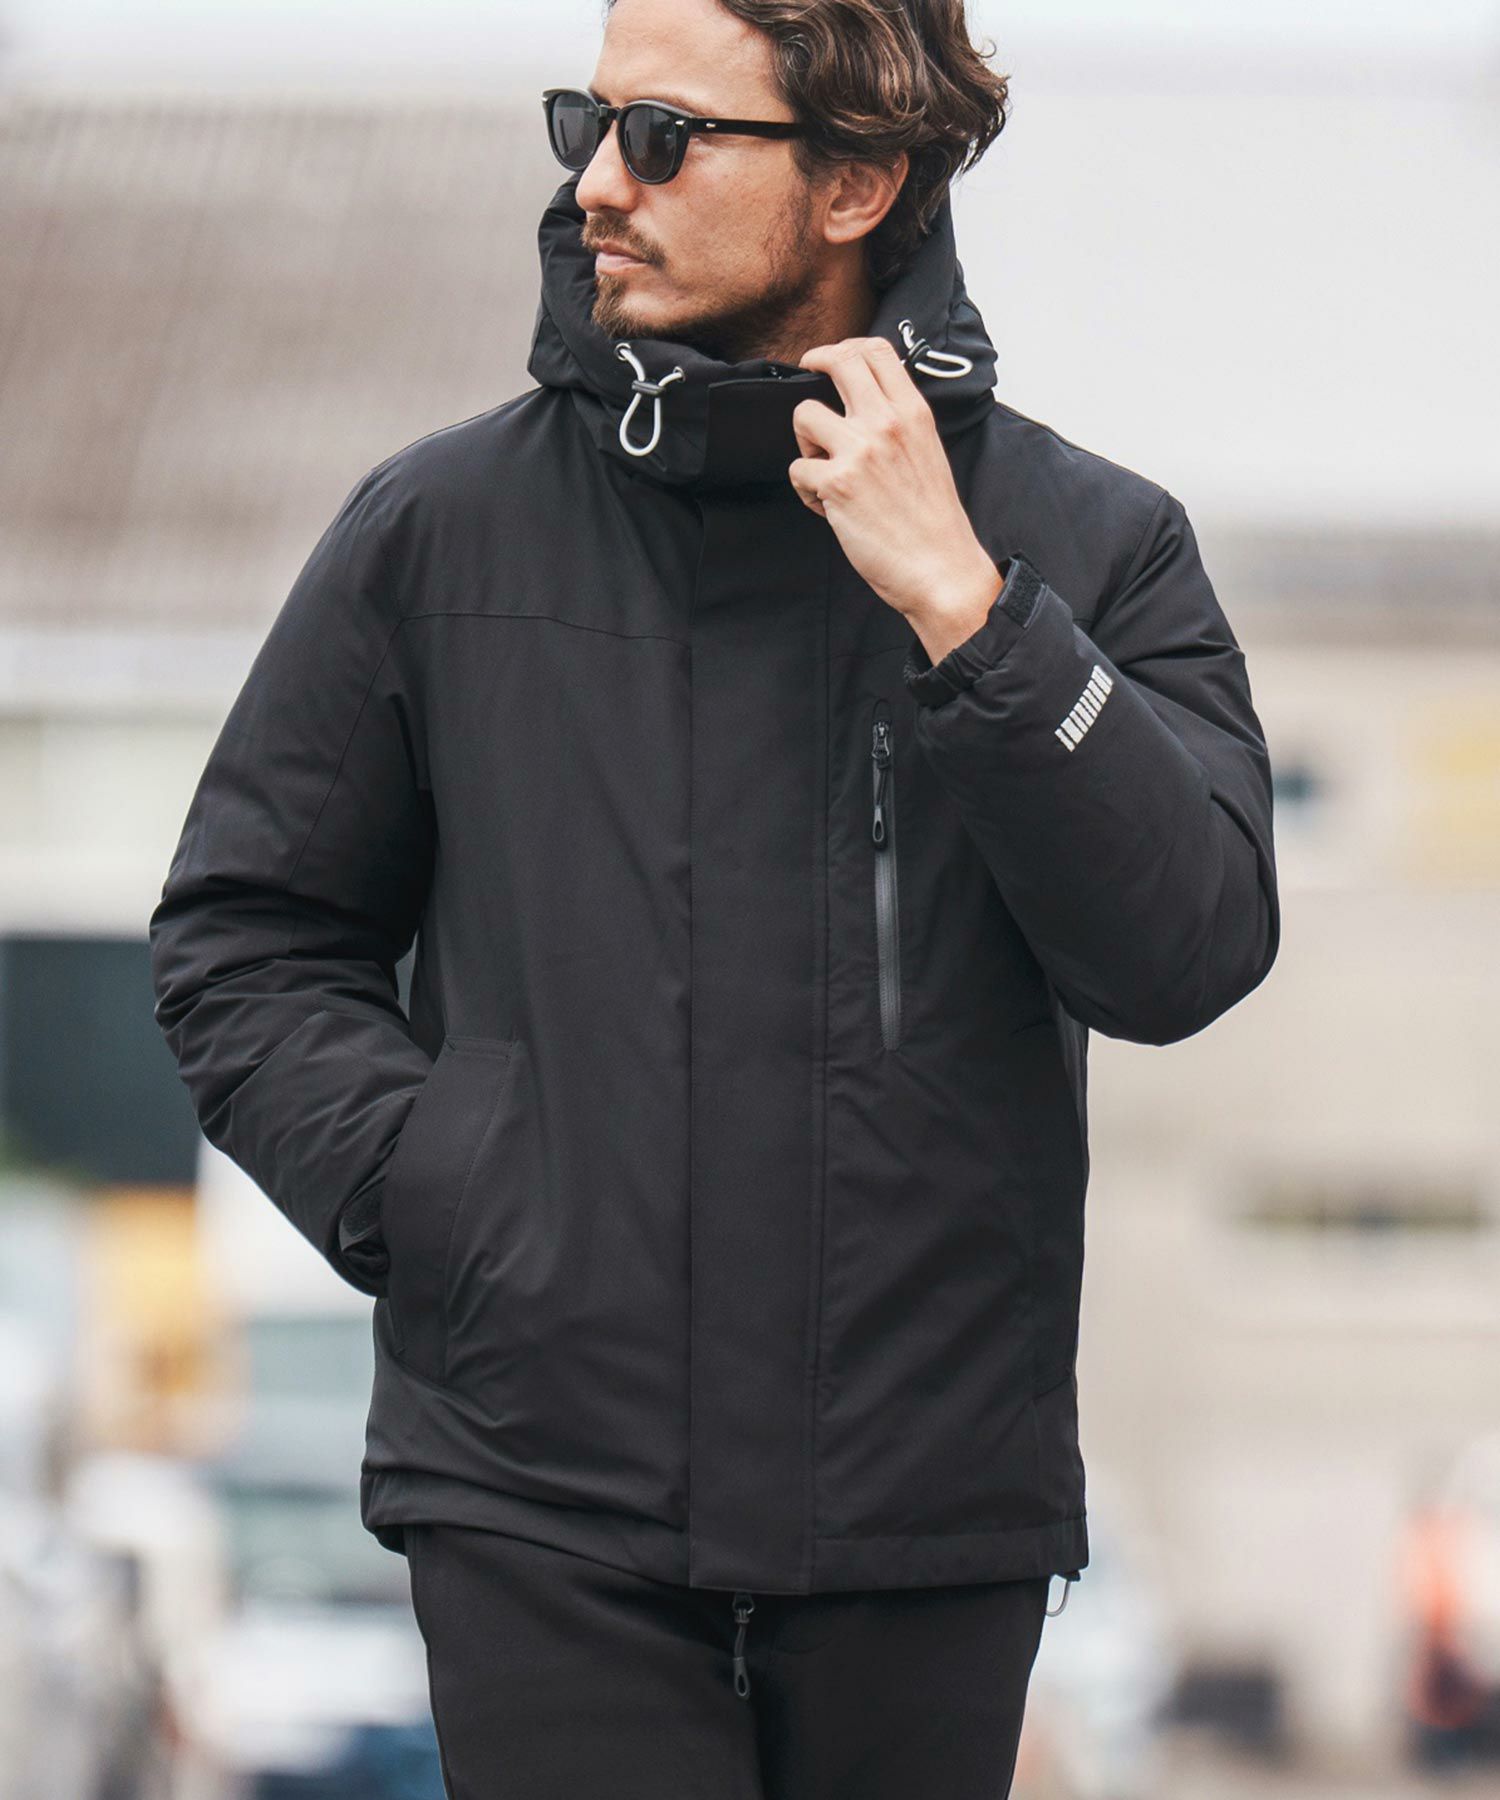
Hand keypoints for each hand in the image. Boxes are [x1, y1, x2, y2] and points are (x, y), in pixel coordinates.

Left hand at [788, 337, 1003, 629]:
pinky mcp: (836, 484)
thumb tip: (865, 408)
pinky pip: (797, 469)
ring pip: (803, 414)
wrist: (940, 568)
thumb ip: (899, 425)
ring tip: (823, 468)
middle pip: (838, 361)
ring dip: (805, 442)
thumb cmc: (933, 522)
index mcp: (913, 414)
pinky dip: (805, 490)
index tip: (829, 360)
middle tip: (807, 379)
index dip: (844, 348)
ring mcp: (860, 451)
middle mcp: (887, 423)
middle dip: (814, 365)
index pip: (876, 350)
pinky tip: (826, 507)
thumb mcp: (928, 454)